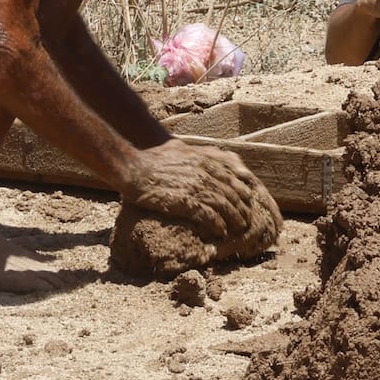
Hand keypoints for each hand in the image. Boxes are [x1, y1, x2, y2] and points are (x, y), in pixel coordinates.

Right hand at [121, 139, 262, 239]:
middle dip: (241, 208)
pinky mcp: (186, 202)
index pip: (232, 178)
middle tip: (246, 219)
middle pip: (232, 193)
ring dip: (234, 219)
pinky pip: (209, 216)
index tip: (246, 202)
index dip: (242, 192)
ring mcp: (195, 188)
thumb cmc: (154, 158)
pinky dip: (218, 225)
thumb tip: (207, 158)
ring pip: (224, 206)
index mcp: (203, 161)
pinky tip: (221, 231)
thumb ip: (199, 153)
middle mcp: (203, 173)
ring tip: (238, 228)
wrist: (134, 168)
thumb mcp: (180, 147)